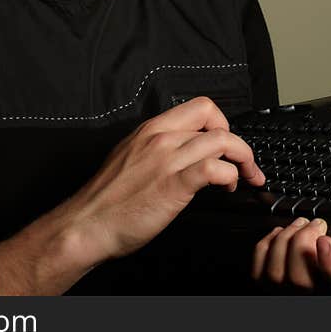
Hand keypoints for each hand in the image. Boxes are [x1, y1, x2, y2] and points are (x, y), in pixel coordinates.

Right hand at [66, 96, 265, 263]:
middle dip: (238, 140)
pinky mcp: (174, 185)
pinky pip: (214, 169)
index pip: (199, 107)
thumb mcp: (130, 156)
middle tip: (243, 161)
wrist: (87, 224)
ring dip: (242, 159)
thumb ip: (156, 148)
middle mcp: (161, 138)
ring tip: (241, 177)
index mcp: (151, 129)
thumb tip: (184, 153)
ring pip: (222, 141)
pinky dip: (230, 176)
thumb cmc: (107, 198)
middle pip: (215, 120)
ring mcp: (168, 160)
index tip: (225, 143)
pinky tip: (227, 188)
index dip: (220, 123)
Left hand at [252, 217, 330, 293]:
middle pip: (300, 279)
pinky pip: (258, 268)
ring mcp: (284, 297)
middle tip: (315, 224)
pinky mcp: (265, 289)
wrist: (316, 294)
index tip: (327, 241)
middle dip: (304, 242)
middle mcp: (310, 301)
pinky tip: (280, 234)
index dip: (330, 264)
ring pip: (275, 273)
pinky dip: (267, 245)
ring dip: (286, 239)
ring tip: (299, 225)